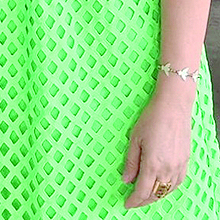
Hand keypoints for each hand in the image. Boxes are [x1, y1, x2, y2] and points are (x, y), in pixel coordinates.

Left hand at [122, 84, 192, 208]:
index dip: (134, 200)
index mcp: (153, 164)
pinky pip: (177, 183)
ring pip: (168, 191)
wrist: (173, 108)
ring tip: (146, 196)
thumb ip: (131, 162)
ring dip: (156, 196)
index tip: (127, 204)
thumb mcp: (134, 139)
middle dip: (144, 200)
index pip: (143, 191)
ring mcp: (179, 167)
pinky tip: (162, 186)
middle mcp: (168, 169)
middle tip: (134, 202)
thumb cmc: (151, 119)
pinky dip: (168, 189)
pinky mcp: (185, 162)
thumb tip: (126, 180)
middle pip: (156, 194)